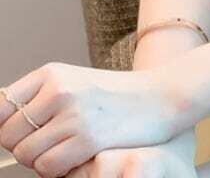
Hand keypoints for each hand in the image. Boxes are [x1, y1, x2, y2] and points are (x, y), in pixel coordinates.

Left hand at [0, 61, 180, 177]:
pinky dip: (58, 169)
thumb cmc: (118, 95)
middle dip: (24, 145)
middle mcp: (59, 90)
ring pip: (26, 155)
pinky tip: (77, 155)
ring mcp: (73, 114)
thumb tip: (2, 125)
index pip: (0, 105)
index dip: (2, 125)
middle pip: (8, 135)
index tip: (15, 132)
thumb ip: (40, 99)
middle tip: (49, 141)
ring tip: (67, 147)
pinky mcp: (87, 139)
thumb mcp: (76, 84)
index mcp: (52, 73)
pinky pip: (48, 167)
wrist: (161, 96)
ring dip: (42, 159)